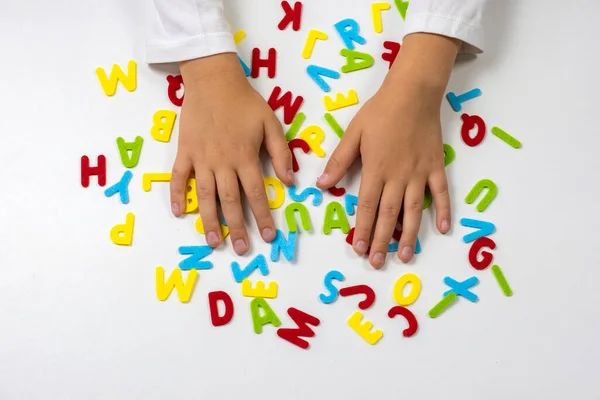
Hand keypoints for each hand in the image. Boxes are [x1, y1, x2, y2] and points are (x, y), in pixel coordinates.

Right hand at [172, 53, 293, 254]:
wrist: (213, 81)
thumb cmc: (245, 102)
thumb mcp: (271, 123)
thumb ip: (280, 153)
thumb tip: (290, 181)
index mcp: (245, 157)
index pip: (256, 194)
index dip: (263, 217)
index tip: (268, 236)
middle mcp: (223, 163)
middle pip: (230, 202)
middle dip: (237, 228)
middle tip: (241, 250)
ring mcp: (201, 159)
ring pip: (205, 196)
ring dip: (209, 221)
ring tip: (213, 242)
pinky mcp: (184, 152)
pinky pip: (178, 177)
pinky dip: (177, 195)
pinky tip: (178, 212)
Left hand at [316, 33, 459, 267]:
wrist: (413, 92)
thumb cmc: (379, 112)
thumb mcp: (353, 134)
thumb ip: (339, 161)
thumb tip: (322, 185)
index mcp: (376, 169)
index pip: (367, 206)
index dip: (363, 229)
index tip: (358, 249)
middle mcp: (398, 177)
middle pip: (388, 214)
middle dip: (382, 241)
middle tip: (377, 262)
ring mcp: (420, 173)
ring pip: (414, 210)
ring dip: (409, 235)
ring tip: (405, 256)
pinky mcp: (436, 166)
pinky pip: (441, 192)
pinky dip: (444, 211)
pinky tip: (443, 230)